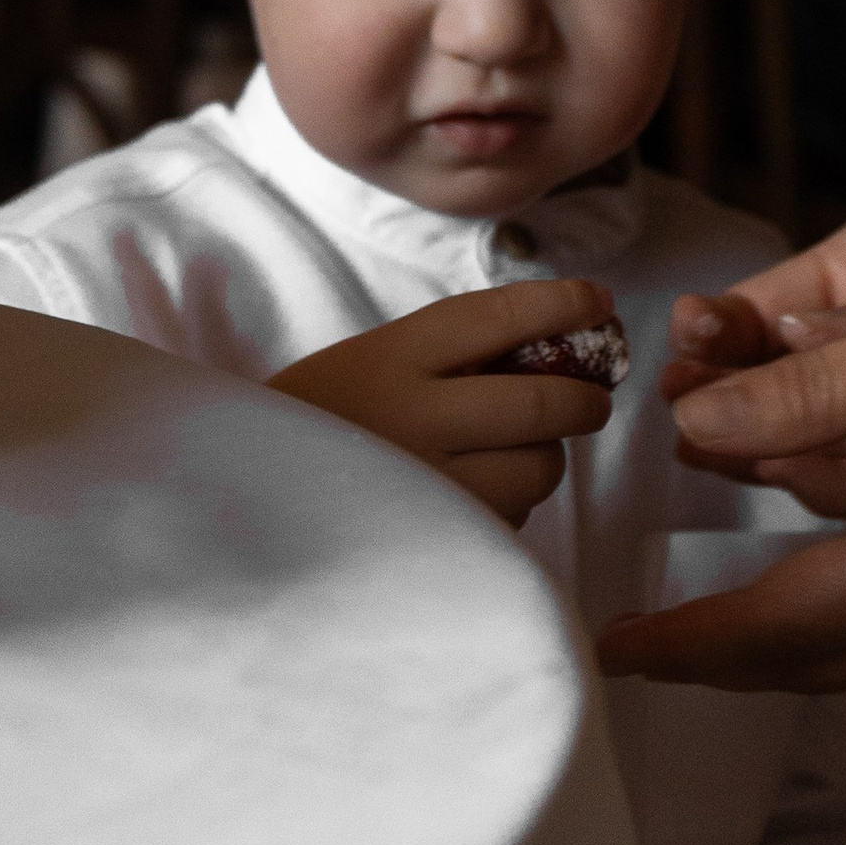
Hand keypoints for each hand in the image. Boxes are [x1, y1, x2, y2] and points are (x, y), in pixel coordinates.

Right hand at [274, 276, 620, 522]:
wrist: (248, 498)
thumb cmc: (328, 420)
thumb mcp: (374, 360)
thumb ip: (454, 352)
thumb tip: (561, 343)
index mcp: (395, 354)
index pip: (502, 316)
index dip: (564, 304)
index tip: (597, 302)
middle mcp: (414, 416)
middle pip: (544, 400)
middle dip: (587, 400)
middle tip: (591, 400)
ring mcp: (428, 485)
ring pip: (538, 468)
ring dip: (544, 459)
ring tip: (510, 454)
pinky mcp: (438, 542)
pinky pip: (512, 520)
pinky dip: (511, 506)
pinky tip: (474, 497)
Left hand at [600, 237, 845, 688]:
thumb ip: (818, 390)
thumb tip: (702, 427)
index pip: (786, 625)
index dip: (692, 642)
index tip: (615, 649)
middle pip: (824, 661)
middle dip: (725, 660)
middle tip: (642, 647)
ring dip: (786, 638)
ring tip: (709, 613)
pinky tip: (824, 556)